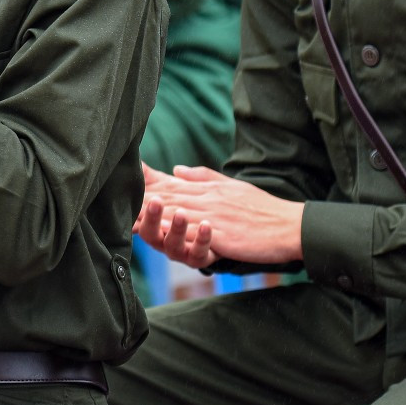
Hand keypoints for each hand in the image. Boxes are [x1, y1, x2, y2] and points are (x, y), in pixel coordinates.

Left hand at [132, 164, 303, 267]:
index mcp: (208, 189)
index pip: (171, 184)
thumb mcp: (232, 187)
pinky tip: (162, 232)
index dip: (145, 184)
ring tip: (130, 216)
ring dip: (154, 214)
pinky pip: (196, 233)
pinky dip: (177, 232)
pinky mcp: (223, 235)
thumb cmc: (263, 210)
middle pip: (169, 197)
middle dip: (141, 199)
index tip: (122, 182)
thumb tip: (175, 169)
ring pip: (177, 213)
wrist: (291, 226)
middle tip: (114, 201)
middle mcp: (208, 199)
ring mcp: (215, 216)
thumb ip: (202, 177)